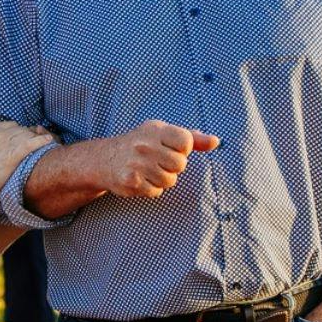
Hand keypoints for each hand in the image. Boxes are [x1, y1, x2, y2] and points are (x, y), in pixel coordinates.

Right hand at [0, 121, 58, 206]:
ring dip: (34, 138)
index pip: (7, 126)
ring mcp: (5, 142)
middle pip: (18, 128)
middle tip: (31, 142)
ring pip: (26, 134)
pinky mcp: (13, 154)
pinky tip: (49, 141)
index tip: (19, 138)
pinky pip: (32, 143)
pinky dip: (42, 140)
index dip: (15, 132)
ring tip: (41, 142)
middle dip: (25, 134)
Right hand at [96, 120, 220, 199]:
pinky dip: (151, 188)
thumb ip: (192, 138)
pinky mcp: (131, 181)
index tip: (171, 148)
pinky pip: (156, 191)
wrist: (105, 159)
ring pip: (169, 180)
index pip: (186, 142)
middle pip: (180, 164)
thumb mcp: (164, 133)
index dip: (183, 149)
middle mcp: (145, 145)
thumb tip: (216, 142)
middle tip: (158, 161)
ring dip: (162, 179)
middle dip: (173, 166)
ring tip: (148, 170)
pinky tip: (141, 179)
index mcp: (155, 130)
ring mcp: (137, 164)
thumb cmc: (141, 144)